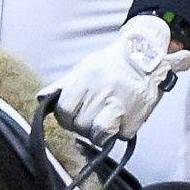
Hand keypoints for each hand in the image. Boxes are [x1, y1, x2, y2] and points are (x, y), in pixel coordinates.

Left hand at [52, 14, 189, 140]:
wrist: (147, 54)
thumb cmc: (113, 62)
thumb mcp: (84, 67)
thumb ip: (63, 84)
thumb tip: (42, 98)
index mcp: (88, 78)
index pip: (65, 110)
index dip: (65, 118)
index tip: (70, 117)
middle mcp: (104, 91)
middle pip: (81, 125)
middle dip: (81, 126)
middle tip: (89, 119)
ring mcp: (122, 105)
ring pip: (100, 135)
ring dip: (99, 134)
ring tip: (102, 124)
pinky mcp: (138, 116)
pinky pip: (122, 135)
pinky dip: (120, 132)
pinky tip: (121, 119)